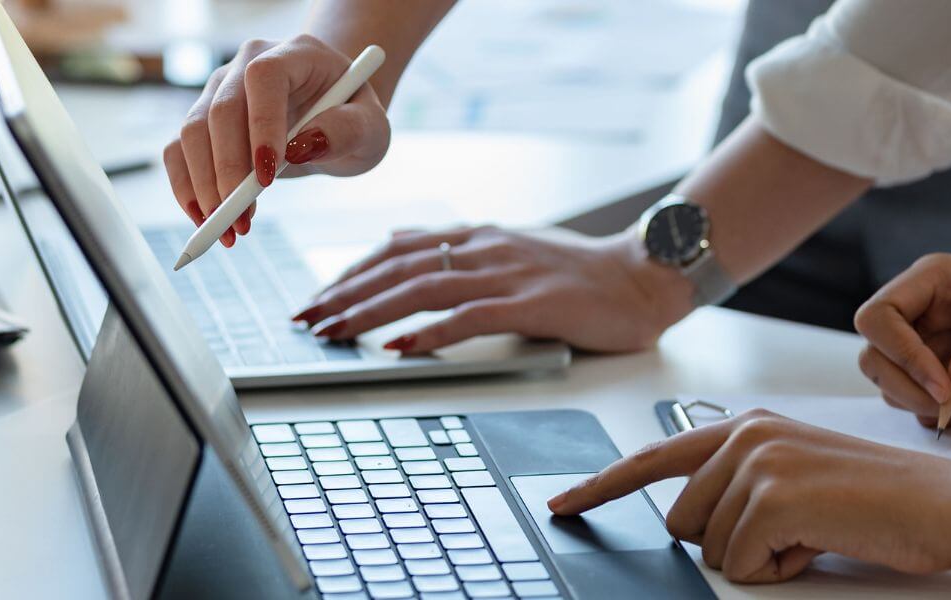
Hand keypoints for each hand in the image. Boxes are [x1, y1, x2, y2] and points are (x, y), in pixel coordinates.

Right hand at [162, 35, 390, 246]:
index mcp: (295, 53)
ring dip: (204, 187)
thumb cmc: (353, 117)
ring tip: (231, 230)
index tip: (268, 177)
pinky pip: (178, 151)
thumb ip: (347, 130)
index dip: (261, 124)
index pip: (264, 78)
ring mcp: (220, 90)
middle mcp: (248, 64)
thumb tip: (302, 145)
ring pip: (191, 132)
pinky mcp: (203, 120)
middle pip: (220, 110)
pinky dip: (186, 189)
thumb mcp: (371, 128)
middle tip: (242, 221)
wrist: (332, 114)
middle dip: (227, 172)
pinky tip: (206, 220)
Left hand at [292, 226, 694, 352]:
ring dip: (370, 312)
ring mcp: (506, 274)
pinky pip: (468, 317)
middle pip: (397, 267)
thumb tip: (403, 244)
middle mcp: (484, 248)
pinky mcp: (531, 304)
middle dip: (345, 293)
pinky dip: (428, 332)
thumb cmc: (581, 273)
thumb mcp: (510, 249)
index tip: (318, 295)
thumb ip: (459, 249)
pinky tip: (398, 347)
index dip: (352, 271)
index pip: (398, 249)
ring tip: (334, 332)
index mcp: (478, 235)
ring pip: (421, 288)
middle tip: (306, 318)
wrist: (644, 276)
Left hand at [548, 410, 950, 582]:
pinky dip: (779, 568)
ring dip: (760, 557)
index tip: (565, 504)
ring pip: (710, 547)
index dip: (602, 486)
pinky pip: (740, 563)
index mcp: (746, 426)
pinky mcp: (771, 496)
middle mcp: (744, 435)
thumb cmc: (880, 499)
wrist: (944, 504)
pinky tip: (819, 541)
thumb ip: (740, 487)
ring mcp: (756, 462)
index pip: (654, 458)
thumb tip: (692, 523)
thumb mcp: (797, 478)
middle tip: (794, 531)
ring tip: (814, 532)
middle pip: (681, 521)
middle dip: (729, 542)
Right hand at [852, 254, 950, 427]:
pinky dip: (944, 415)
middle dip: (910, 387)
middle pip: (874, 355)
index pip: (879, 316)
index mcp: (935, 282)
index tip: (943, 383)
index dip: (901, 352)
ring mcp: (925, 348)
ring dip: (929, 404)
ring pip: (889, 384)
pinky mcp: (936, 379)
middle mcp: (921, 313)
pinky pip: (914, 405)